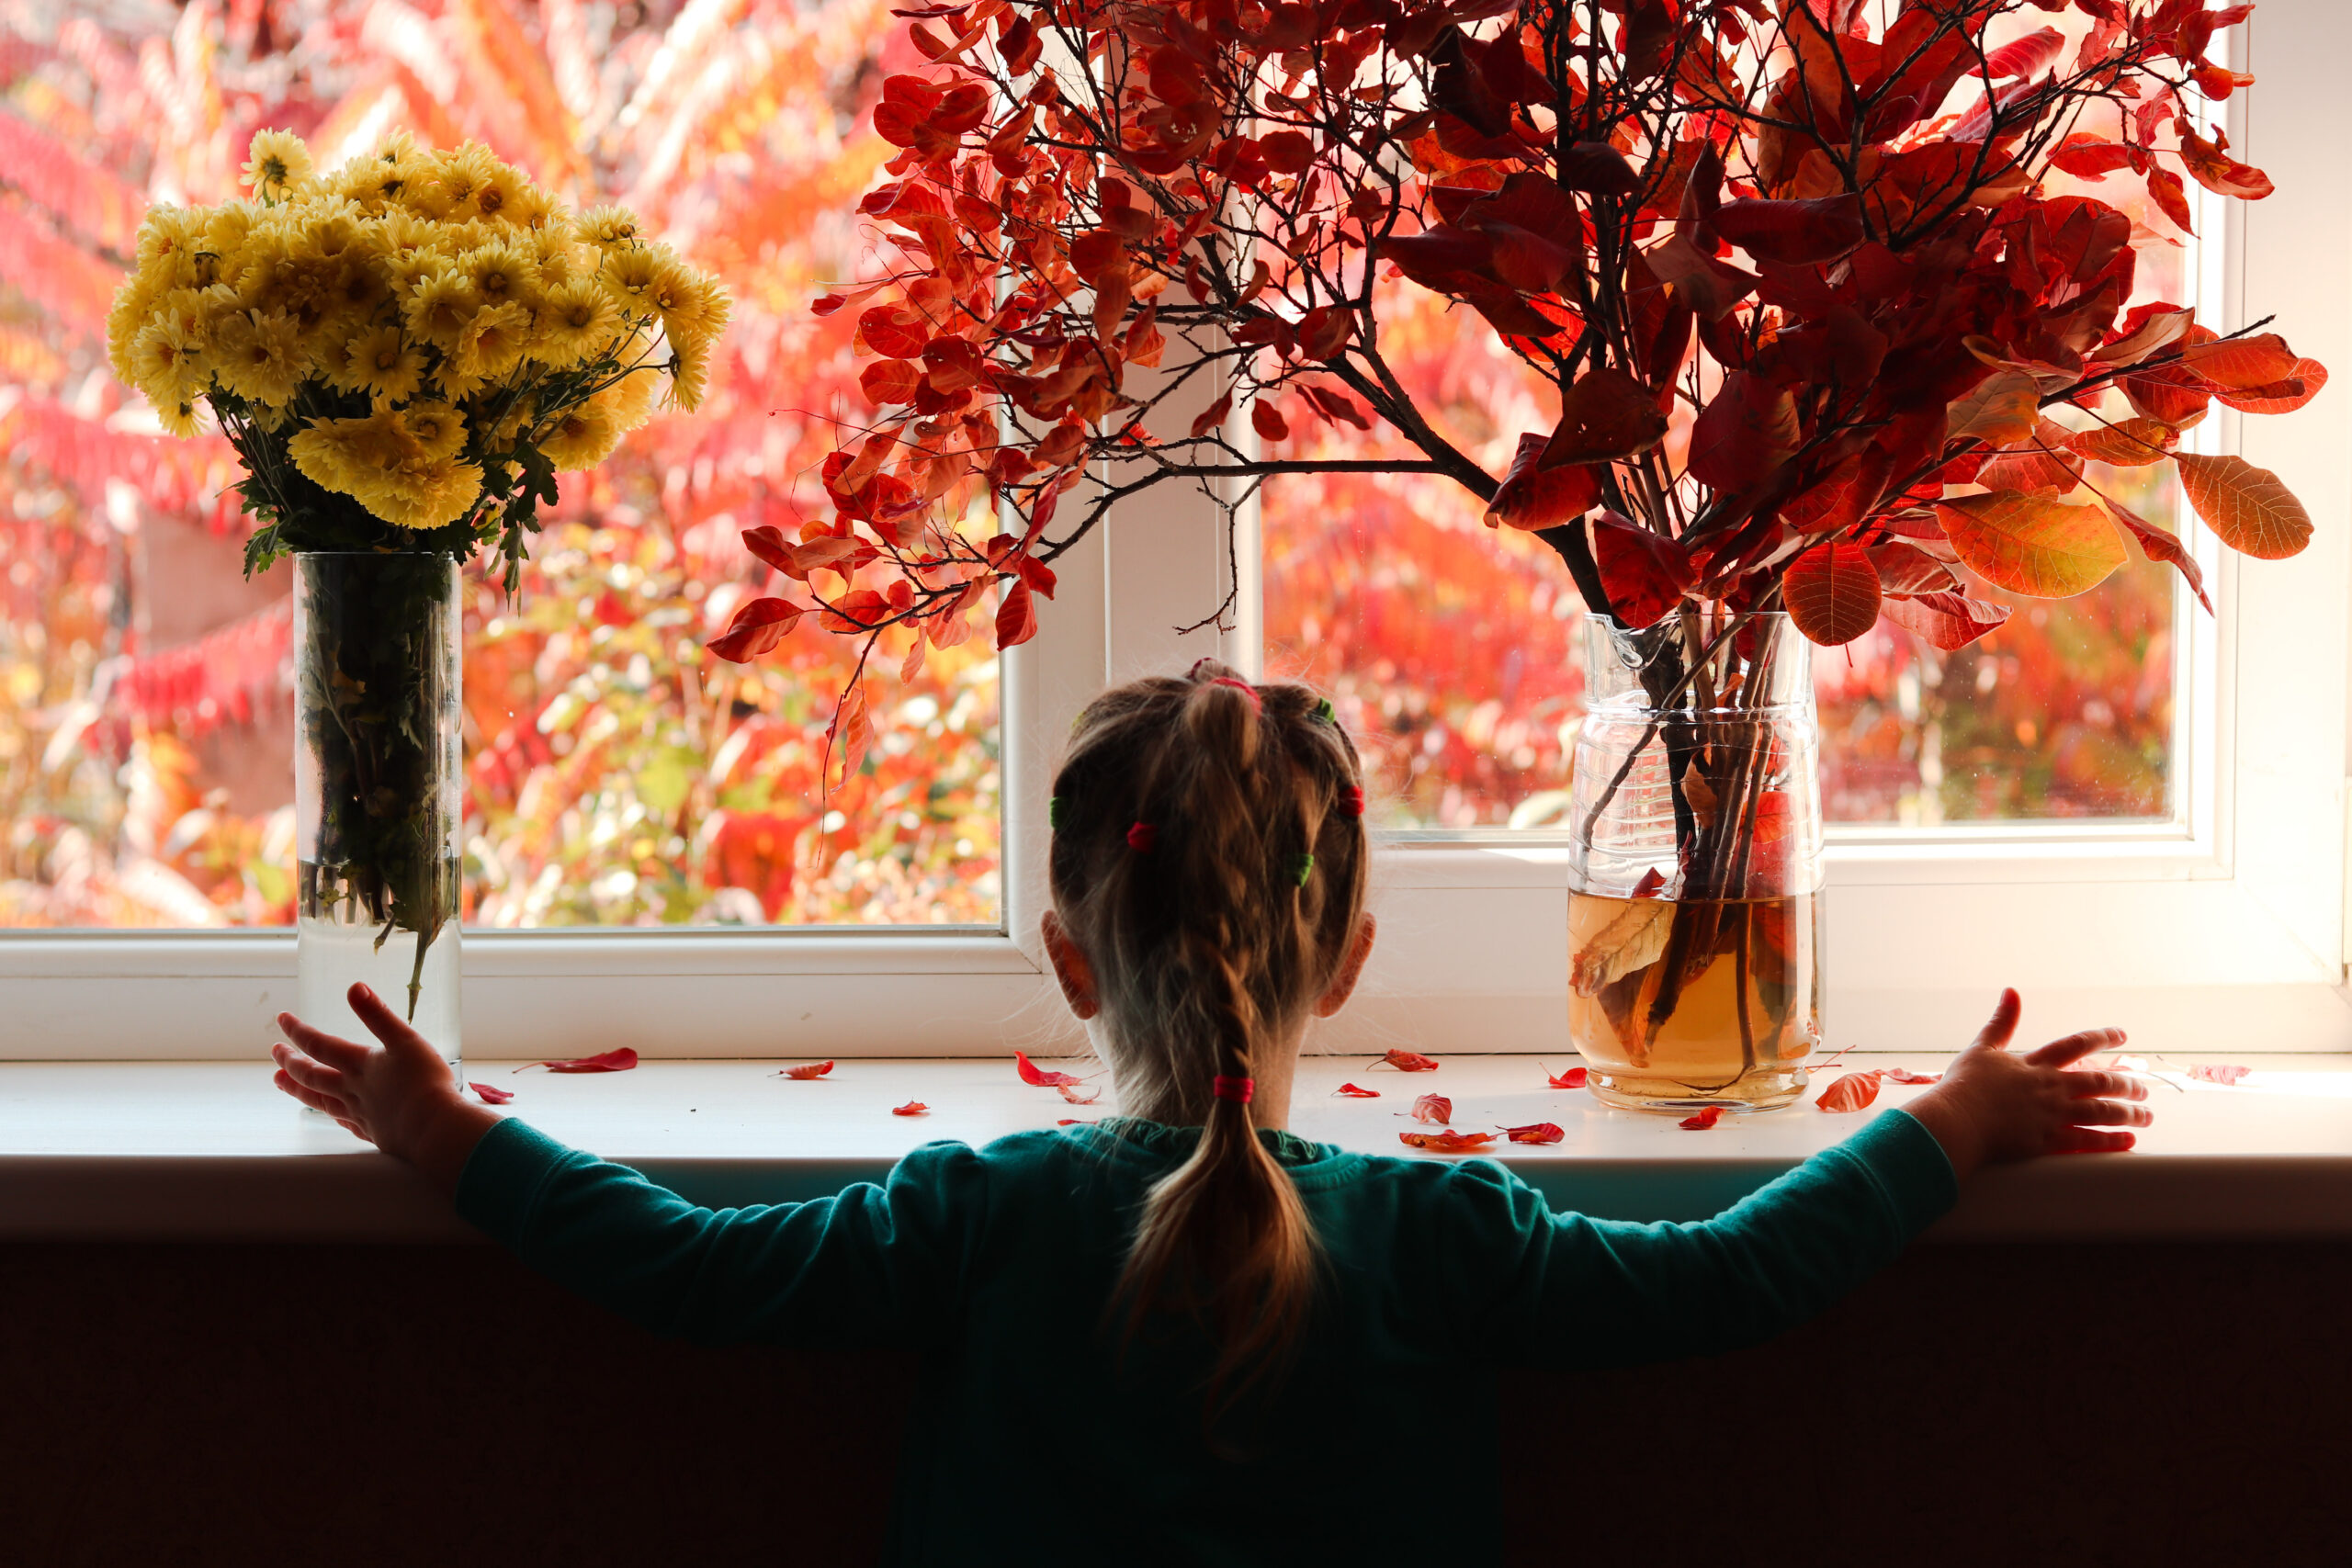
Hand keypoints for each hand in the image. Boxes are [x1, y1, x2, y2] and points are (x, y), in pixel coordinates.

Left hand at [271, 982, 501, 1192]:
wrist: (434, 1129)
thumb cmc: (424, 1083)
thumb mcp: (406, 1040)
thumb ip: (379, 1014)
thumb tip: (354, 988)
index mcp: (359, 1065)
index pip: (319, 1045)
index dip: (298, 1030)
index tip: (282, 1018)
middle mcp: (352, 1089)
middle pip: (311, 1075)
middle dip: (291, 1061)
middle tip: (275, 1052)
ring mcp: (360, 1113)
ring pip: (319, 1099)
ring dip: (297, 1088)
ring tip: (280, 1081)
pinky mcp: (374, 1132)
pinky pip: (344, 1122)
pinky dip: (331, 1114)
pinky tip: (331, 1114)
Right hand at [1901, 988, 2151, 1180]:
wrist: (1956, 1119)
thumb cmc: (1964, 1085)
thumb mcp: (1982, 1047)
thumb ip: (2001, 1021)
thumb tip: (2012, 991)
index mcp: (2036, 1065)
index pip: (2076, 1045)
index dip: (2102, 1037)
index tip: (2122, 1036)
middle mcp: (2051, 1088)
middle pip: (2100, 1082)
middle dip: (2126, 1084)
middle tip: (2143, 1089)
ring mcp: (2052, 1116)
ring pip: (2102, 1111)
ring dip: (2128, 1113)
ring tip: (2146, 1116)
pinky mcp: (2047, 1142)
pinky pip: (2088, 1141)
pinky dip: (2111, 1141)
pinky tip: (2129, 1141)